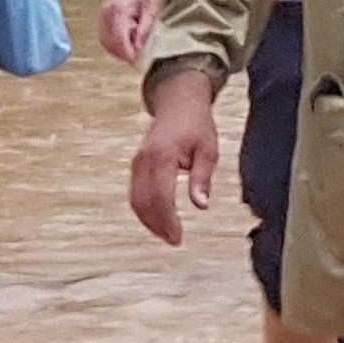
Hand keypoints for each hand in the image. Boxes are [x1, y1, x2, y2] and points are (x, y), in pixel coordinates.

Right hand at [98, 0, 157, 65]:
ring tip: (134, 48)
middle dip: (123, 54)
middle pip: (109, 44)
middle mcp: (106, 13)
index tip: (138, 63)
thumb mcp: (151, 10)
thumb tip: (139, 51)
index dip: (129, 55)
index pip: (120, 41)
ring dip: (118, 49)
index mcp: (119, 11)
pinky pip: (104, 34)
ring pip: (105, 41)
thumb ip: (144, 31)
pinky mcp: (102, 14)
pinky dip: (113, 42)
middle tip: (138, 58)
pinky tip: (127, 40)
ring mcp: (102, 13)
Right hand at [128, 71, 220, 245]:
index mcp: (163, 156)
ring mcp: (138, 162)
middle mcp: (145, 160)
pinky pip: (135, 192)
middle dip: (157, 225)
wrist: (179, 102)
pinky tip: (158, 219)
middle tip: (174, 240)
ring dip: (149, 220)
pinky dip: (144, 208)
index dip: (168, 221)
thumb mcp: (208, 150)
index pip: (161, 198)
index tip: (178, 236)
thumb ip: (202, 178)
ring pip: (135, 199)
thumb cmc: (196, 124)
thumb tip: (200, 205)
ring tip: (166, 234)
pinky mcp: (137, 164)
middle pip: (144, 202)